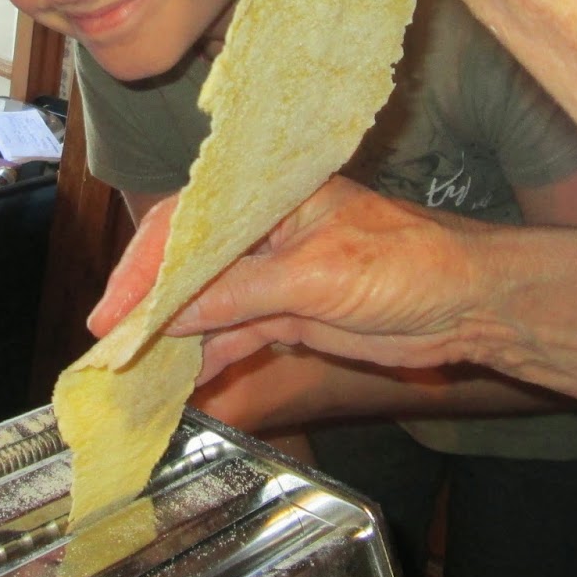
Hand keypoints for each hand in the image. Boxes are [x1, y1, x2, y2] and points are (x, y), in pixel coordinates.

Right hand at [88, 177, 482, 383]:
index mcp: (269, 197)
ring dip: (173, 334)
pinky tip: (181, 379)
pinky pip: (234, 334)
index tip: (114, 309)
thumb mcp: (316, 275)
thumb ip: (241, 294)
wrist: (468, 304)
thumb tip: (171, 315)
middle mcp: (263, 232)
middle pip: (189, 264)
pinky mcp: (288, 315)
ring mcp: (274, 276)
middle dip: (148, 302)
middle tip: (108, 341)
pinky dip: (208, 356)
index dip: (146, 264)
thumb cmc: (405, 263)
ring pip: (207, 303)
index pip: (189, 222)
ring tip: (132, 367)